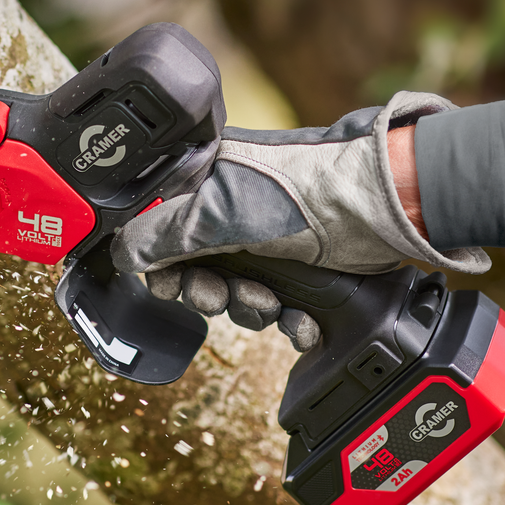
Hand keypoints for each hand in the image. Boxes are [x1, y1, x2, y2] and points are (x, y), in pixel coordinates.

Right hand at [111, 91, 489, 349]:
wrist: (381, 211)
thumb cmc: (305, 192)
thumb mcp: (219, 212)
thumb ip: (164, 234)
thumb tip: (123, 254)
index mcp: (206, 184)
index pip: (162, 235)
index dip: (165, 270)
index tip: (177, 289)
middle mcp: (234, 212)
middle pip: (200, 273)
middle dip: (216, 296)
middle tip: (228, 296)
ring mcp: (270, 240)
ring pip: (239, 296)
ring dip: (253, 311)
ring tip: (276, 305)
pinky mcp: (304, 268)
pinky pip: (279, 307)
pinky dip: (289, 321)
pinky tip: (301, 319)